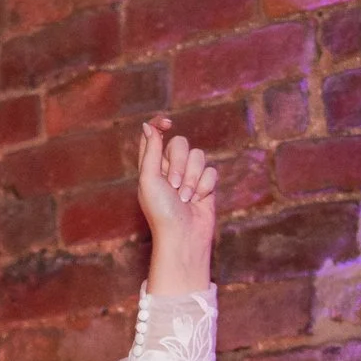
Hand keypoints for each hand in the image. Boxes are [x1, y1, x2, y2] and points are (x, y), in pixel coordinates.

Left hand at [137, 116, 216, 293]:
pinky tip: (199, 200)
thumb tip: (148, 126)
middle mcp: (169, 169)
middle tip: (174, 186)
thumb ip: (151, 151)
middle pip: (180, 144)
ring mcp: (189, 176)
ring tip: (186, 198)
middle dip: (180, 164)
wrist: (184, 237)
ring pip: (199, 156)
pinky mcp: (206, 185)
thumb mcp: (149, 180)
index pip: (154, 135)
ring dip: (193, 178)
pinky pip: (211, 171)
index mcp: (150, 166)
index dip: (160, 125)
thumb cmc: (162, 212)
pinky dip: (206, 186)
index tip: (167, 123)